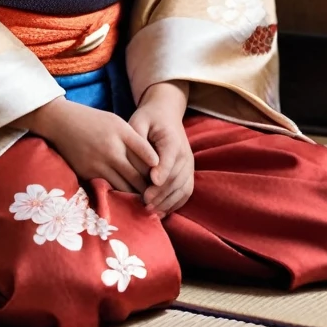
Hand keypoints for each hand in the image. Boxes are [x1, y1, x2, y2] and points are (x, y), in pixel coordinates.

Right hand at [15, 97, 158, 193]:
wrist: (61, 122)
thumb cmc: (92, 121)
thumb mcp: (116, 122)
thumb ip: (134, 140)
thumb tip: (153, 161)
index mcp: (121, 132)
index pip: (147, 154)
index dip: (158, 169)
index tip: (165, 178)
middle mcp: (111, 149)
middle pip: (138, 175)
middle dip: (150, 188)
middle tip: (160, 197)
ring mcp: (99, 163)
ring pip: (124, 187)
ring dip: (136, 196)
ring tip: (146, 202)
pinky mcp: (88, 174)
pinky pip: (108, 189)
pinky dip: (119, 196)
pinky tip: (126, 200)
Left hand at [129, 81, 193, 215]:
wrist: (166, 114)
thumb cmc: (148, 119)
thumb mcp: (139, 120)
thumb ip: (137, 138)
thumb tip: (141, 162)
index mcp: (172, 140)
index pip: (170, 158)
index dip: (162, 171)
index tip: (151, 183)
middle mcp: (185, 155)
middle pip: (175, 178)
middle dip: (161, 193)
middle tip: (144, 203)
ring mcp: (188, 166)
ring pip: (181, 189)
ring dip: (167, 202)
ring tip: (150, 211)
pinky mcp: (188, 174)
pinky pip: (185, 193)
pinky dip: (174, 204)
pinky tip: (160, 212)